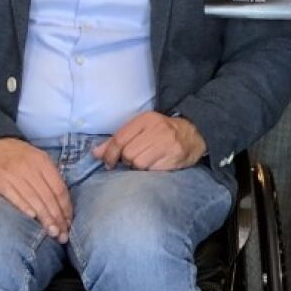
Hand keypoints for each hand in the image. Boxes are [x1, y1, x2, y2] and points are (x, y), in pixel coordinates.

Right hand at [0, 138, 72, 242]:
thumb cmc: (17, 157)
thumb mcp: (36, 160)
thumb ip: (48, 178)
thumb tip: (62, 204)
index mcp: (43, 162)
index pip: (59, 189)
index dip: (66, 209)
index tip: (69, 224)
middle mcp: (31, 168)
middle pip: (49, 196)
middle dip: (58, 218)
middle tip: (62, 235)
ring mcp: (14, 173)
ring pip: (34, 199)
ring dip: (44, 218)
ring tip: (52, 232)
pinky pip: (14, 196)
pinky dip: (24, 207)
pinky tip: (31, 218)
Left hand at [92, 112, 206, 171]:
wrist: (194, 133)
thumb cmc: (162, 132)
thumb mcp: (140, 129)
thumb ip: (117, 140)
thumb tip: (95, 153)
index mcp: (146, 120)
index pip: (119, 139)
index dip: (110, 154)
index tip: (109, 163)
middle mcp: (157, 129)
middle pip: (128, 154)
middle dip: (128, 160)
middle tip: (134, 160)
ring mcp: (167, 143)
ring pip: (139, 164)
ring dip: (139, 167)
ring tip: (146, 162)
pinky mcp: (175, 157)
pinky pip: (153, 170)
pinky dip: (151, 170)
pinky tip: (156, 165)